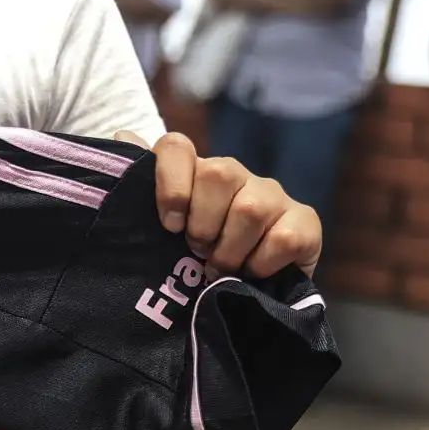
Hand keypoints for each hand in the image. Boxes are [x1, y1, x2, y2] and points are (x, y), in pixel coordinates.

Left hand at [119, 131, 321, 276]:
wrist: (245, 292)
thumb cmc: (195, 255)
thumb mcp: (162, 228)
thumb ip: (141, 185)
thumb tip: (123, 137)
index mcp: (194, 170)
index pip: (176, 146)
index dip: (170, 183)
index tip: (168, 225)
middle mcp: (234, 174)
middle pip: (218, 174)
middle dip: (202, 224)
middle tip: (198, 251)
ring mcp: (272, 193)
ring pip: (250, 209)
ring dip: (230, 250)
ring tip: (220, 268)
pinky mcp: (305, 220)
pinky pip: (283, 238)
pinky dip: (261, 263)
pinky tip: (252, 272)